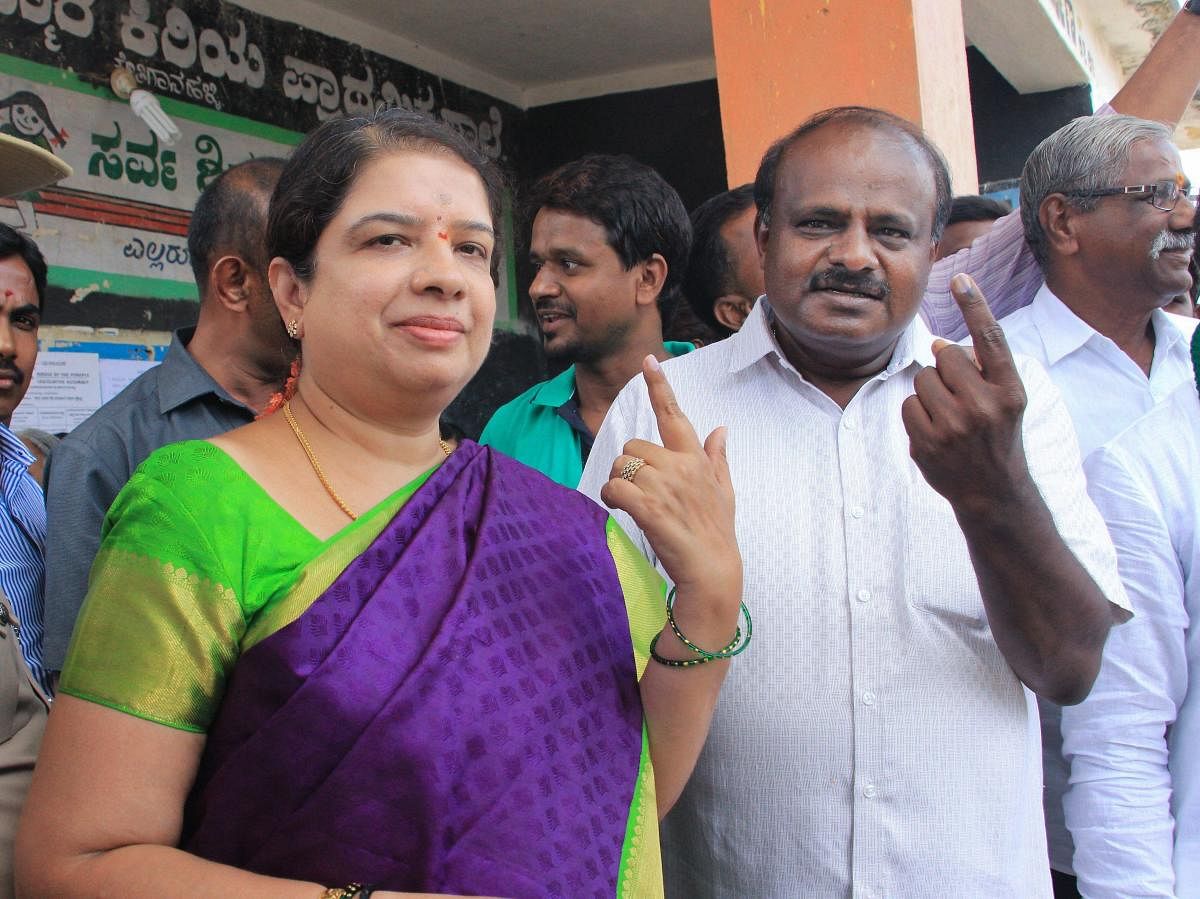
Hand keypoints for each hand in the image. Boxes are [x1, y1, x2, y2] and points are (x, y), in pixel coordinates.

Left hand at [600, 356, 740, 598]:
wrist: (712, 569)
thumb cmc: (716, 531)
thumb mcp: (724, 490)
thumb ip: (717, 457)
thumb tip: (721, 428)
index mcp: (695, 458)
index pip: (675, 415)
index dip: (660, 386)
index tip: (648, 361)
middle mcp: (680, 466)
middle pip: (633, 446)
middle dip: (629, 466)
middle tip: (641, 491)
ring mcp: (664, 486)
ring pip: (621, 466)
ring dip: (618, 483)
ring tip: (633, 503)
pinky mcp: (649, 508)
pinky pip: (615, 488)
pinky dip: (611, 497)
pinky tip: (620, 509)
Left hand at [901, 274, 1030, 511]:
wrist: (992, 491)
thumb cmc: (997, 435)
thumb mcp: (1007, 400)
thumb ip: (982, 369)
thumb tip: (941, 343)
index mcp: (1010, 391)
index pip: (990, 340)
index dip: (974, 305)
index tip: (960, 277)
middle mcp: (985, 406)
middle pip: (945, 356)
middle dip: (946, 369)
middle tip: (961, 396)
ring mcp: (955, 427)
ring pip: (922, 379)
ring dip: (930, 392)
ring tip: (950, 416)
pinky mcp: (928, 442)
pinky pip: (908, 405)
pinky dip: (917, 413)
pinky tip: (936, 431)